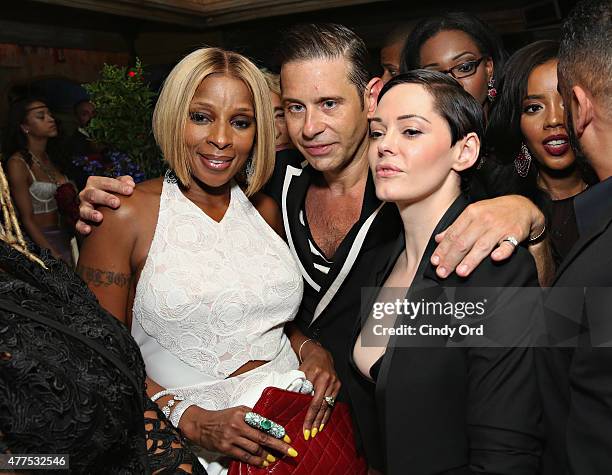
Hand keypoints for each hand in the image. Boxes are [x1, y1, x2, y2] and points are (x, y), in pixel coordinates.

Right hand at [76, 175, 134, 234]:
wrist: (102, 206)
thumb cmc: (112, 193)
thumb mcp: (117, 185)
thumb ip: (125, 181)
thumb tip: (130, 184)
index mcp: (95, 183)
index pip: (106, 182)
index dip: (118, 186)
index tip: (130, 190)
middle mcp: (86, 194)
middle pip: (93, 194)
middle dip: (105, 198)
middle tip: (117, 203)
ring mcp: (83, 207)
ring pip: (84, 210)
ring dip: (91, 214)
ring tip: (100, 217)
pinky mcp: (81, 220)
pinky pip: (79, 224)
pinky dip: (82, 227)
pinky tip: (88, 230)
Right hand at [180, 405, 296, 466]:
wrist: (201, 425)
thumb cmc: (221, 417)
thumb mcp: (238, 411)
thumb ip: (252, 416)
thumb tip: (269, 425)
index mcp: (243, 414)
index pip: (264, 423)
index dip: (277, 431)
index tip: (287, 437)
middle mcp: (238, 425)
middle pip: (262, 438)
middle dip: (278, 446)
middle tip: (290, 451)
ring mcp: (231, 438)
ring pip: (255, 449)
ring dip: (267, 455)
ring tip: (275, 458)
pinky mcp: (226, 448)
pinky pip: (244, 456)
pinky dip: (255, 460)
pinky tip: (262, 462)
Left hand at [298, 341, 340, 439]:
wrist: (320, 354)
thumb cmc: (308, 364)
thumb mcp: (300, 373)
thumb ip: (297, 386)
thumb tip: (291, 401)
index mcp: (318, 377)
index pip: (314, 402)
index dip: (310, 416)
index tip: (305, 428)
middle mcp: (328, 380)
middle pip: (322, 406)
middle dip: (316, 422)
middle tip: (310, 433)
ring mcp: (335, 383)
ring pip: (328, 406)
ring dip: (322, 420)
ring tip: (317, 430)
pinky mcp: (338, 385)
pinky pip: (332, 402)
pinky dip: (327, 413)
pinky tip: (323, 422)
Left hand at [431, 195, 544, 277]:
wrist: (522, 206)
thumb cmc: (493, 212)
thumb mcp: (473, 213)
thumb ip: (455, 227)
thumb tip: (438, 239)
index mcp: (471, 214)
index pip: (453, 234)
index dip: (443, 249)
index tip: (435, 262)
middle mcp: (483, 220)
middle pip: (464, 242)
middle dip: (451, 259)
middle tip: (442, 272)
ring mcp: (499, 227)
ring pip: (482, 245)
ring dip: (470, 260)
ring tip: (460, 273)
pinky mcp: (515, 234)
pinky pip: (508, 244)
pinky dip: (502, 251)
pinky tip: (495, 259)